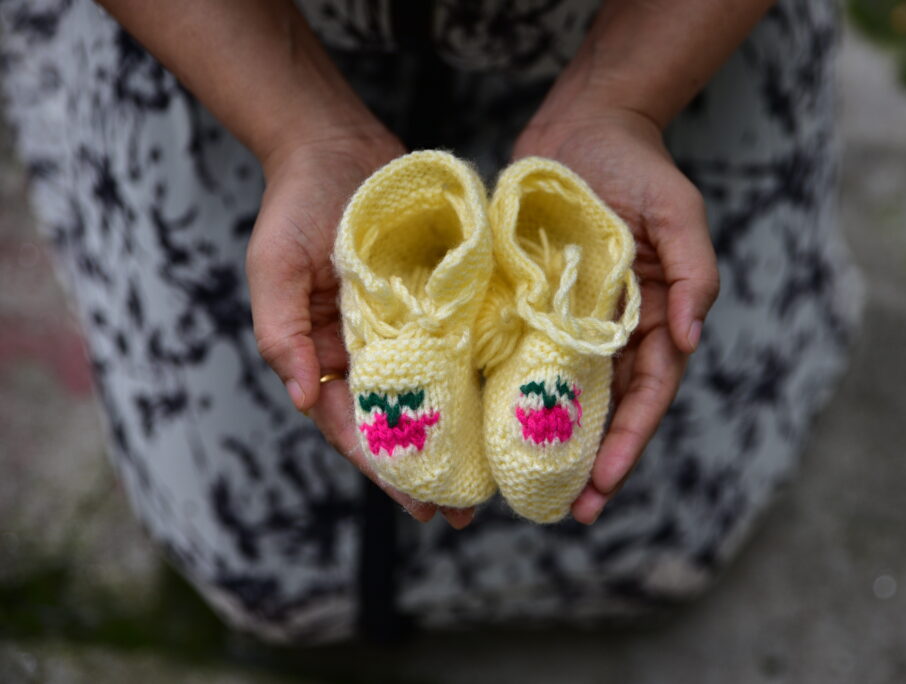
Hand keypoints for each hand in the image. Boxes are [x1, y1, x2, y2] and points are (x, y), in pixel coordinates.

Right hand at [246, 131, 474, 528]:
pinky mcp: (439, 300)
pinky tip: (503, 410)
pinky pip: (459, 347)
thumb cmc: (297, 205)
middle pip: (400, 423)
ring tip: (490, 482)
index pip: (355, 424)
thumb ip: (282, 332)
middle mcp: (371, 349)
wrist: (336, 144)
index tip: (418, 504)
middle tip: (462, 514)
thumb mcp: (274, 266)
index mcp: (328, 353)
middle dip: (427, 470)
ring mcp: (408, 327)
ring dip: (459, 439)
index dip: (384, 466)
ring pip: (435, 396)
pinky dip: (477, 381)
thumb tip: (304, 400)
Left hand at [513, 108, 719, 523]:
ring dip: (554, 444)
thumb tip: (690, 336)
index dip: (629, 440)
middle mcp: (613, 329)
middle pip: (608, 409)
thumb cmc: (638, 168)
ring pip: (566, 395)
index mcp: (654, 317)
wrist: (585, 128)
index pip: (647, 393)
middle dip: (594, 462)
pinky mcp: (534, 303)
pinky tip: (494, 428)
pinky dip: (516, 395)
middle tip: (571, 512)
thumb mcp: (679, 212)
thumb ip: (694, 271)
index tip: (605, 483)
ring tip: (532, 490)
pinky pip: (526, 355)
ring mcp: (572, 320)